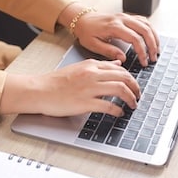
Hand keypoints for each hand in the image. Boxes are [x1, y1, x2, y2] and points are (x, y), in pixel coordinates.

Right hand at [0, 60, 139, 116]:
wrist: (40, 90)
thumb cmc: (57, 81)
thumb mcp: (80, 67)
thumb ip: (100, 66)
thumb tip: (118, 64)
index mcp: (92, 66)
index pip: (120, 69)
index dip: (132, 79)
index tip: (135, 86)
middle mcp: (93, 75)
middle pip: (124, 78)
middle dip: (135, 88)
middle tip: (138, 96)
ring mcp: (89, 89)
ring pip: (120, 90)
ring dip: (130, 99)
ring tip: (133, 105)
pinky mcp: (85, 103)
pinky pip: (108, 106)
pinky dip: (118, 110)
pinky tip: (120, 113)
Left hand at [75, 12, 158, 66]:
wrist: (82, 19)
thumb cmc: (86, 32)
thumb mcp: (93, 45)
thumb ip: (109, 51)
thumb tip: (123, 59)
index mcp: (114, 27)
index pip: (135, 39)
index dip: (142, 52)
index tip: (144, 62)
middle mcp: (122, 19)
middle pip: (145, 30)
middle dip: (152, 45)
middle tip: (153, 58)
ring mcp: (126, 17)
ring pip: (146, 24)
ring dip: (154, 37)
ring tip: (156, 50)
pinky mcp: (127, 17)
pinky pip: (143, 21)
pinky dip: (150, 30)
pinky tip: (152, 39)